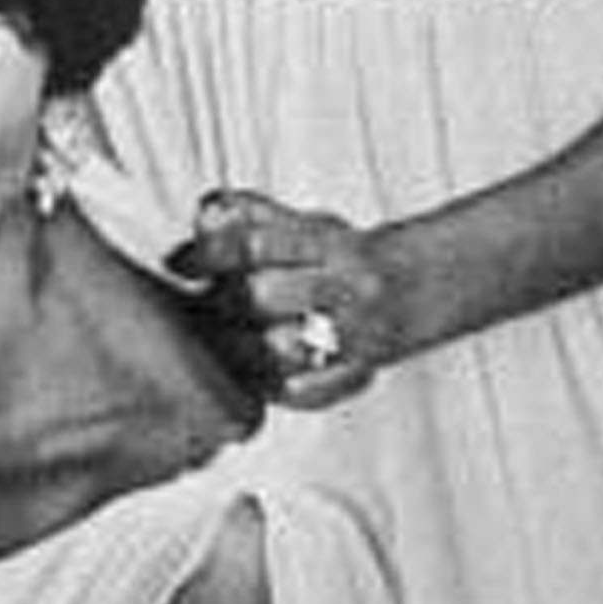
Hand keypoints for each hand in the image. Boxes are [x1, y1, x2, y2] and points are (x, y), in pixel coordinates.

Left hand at [176, 188, 398, 407]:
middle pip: (263, 296)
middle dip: (222, 303)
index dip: (210, 252)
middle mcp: (343, 284)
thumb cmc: (348, 255)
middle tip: (200, 309)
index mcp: (326, 241)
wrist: (422, 286)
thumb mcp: (307, 222)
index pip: (257, 242)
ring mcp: (356, 331)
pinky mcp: (363, 370)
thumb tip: (202, 213)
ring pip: (282, 348)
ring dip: (240, 349)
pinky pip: (314, 390)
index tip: (179, 264)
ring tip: (221, 345)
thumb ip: (252, 213)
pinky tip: (260, 379)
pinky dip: (280, 389)